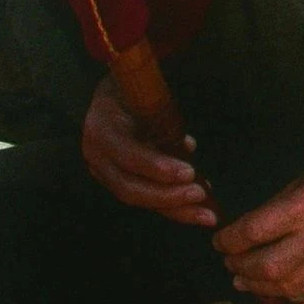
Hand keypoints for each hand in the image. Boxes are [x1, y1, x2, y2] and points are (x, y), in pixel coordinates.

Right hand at [81, 77, 214, 227]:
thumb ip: (165, 116)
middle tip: (201, 195)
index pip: (128, 155)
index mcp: (103, 128)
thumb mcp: (147, 93)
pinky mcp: (116, 181)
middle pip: (129, 187)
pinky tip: (197, 208)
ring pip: (139, 198)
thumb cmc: (137, 90)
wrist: (115, 92)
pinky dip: (171, 204)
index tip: (189, 172)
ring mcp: (103, 171)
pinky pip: (144, 198)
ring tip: (206, 214)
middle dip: (168, 196)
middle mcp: (97, 154)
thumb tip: (187, 146)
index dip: (157, 167)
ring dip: (174, 208)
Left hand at [215, 163, 303, 303]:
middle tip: (231, 262)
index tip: (220, 242)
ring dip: (257, 288)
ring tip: (243, 281)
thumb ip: (274, 210)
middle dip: (239, 266)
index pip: (254, 232)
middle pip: (265, 266)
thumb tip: (243, 235)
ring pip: (285, 288)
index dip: (229, 240)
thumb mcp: (303, 182)